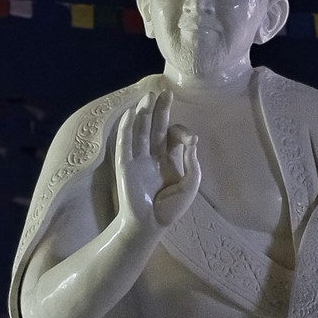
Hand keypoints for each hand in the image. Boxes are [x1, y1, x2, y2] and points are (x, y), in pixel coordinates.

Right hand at [114, 91, 200, 231]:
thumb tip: (192, 141)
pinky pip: (124, 144)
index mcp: (168, 159)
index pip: (172, 136)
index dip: (181, 131)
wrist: (150, 225)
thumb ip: (192, 163)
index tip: (190, 139)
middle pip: (155, 126)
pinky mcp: (125, 165)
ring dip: (143, 113)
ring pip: (140, 131)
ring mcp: (137, 159)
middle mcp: (152, 156)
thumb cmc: (170, 208)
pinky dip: (127, 129)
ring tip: (148, 96)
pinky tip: (130, 114)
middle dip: (160, 109)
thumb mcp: (190, 185)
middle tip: (164, 91)